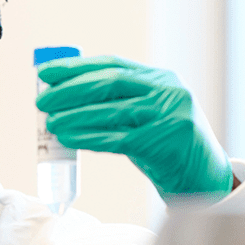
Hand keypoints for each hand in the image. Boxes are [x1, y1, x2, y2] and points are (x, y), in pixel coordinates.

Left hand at [36, 56, 232, 203]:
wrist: (204, 180)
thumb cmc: (164, 146)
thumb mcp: (146, 115)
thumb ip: (116, 103)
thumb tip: (62, 100)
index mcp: (161, 78)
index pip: (112, 64)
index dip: (76, 67)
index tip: (45, 72)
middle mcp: (167, 91)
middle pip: (109, 82)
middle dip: (69, 90)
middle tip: (41, 100)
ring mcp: (168, 116)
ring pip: (110, 111)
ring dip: (73, 116)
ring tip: (49, 123)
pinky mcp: (163, 143)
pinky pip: (116, 139)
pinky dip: (88, 138)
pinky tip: (67, 140)